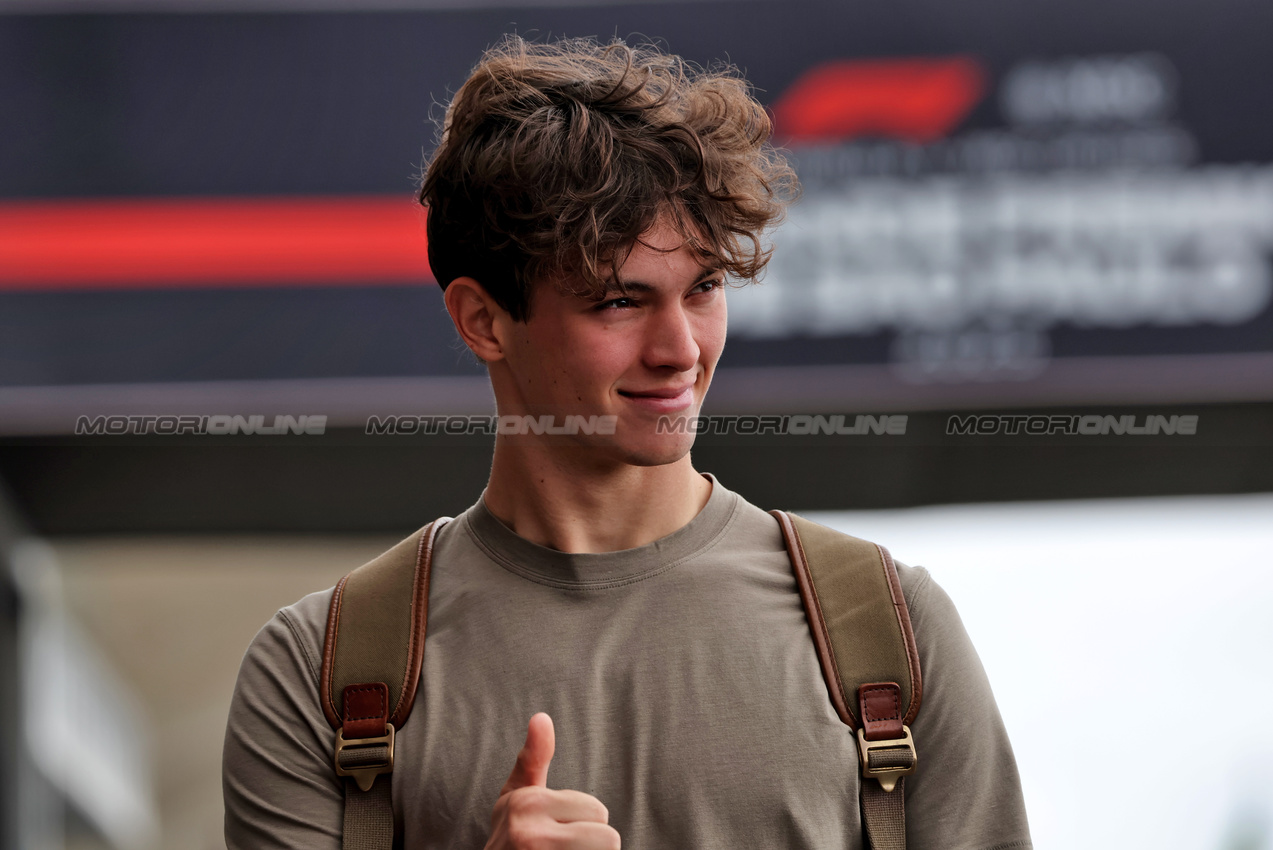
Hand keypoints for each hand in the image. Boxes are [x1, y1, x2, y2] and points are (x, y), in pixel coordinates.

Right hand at [483, 713, 619, 849]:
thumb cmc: (509, 836)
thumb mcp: (516, 796)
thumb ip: (533, 758)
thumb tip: (542, 716)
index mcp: (528, 804)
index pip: (598, 811)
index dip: (582, 823)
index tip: (555, 831)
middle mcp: (530, 835)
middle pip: (607, 838)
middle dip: (592, 846)